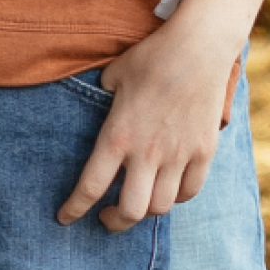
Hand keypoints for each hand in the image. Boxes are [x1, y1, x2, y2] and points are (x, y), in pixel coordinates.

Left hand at [62, 4, 243, 227]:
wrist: (199, 46)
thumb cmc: (151, 57)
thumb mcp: (112, 76)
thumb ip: (99, 101)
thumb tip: (93, 107)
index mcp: (117, 135)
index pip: (90, 186)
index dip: (74, 209)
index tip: (65, 218)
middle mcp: (148, 151)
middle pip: (131, 211)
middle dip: (114, 222)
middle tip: (105, 217)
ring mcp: (179, 153)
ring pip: (161, 206)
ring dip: (145, 212)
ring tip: (136, 204)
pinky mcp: (204, 150)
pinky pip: (190, 191)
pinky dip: (175, 198)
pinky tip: (166, 191)